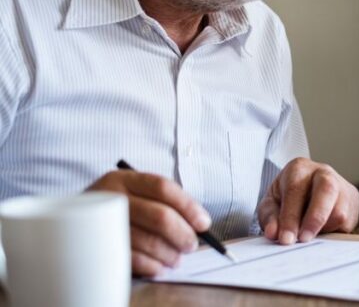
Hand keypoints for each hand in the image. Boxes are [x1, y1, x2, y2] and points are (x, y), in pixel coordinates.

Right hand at [88, 170, 210, 276]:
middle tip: (191, 245)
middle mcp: (111, 196)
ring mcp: (101, 222)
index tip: (203, 223)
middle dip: (182, 234)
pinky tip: (159, 267)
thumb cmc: (115, 209)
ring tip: (176, 259)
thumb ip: (162, 202)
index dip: (188, 206)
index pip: (163, 187)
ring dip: (169, 254)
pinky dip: (151, 266)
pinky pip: (131, 259)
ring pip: (148, 240)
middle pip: (159, 216)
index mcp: (124, 178)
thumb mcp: (133, 194)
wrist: (67, 223)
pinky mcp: (96, 246)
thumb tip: (198, 224)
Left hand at [257, 158, 358, 243]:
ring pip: (340, 211)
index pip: (295, 190)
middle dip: (315, 217)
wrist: (306, 191)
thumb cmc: (286, 198)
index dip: (291, 217)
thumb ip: (270, 217)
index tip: (286, 239)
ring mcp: (342, 185)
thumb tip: (274, 233)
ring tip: (310, 234)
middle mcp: (323, 172)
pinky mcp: (354, 201)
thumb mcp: (271, 204)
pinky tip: (321, 230)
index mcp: (299, 168)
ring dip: (323, 229)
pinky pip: (347, 223)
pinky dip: (333, 232)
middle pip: (327, 189)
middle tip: (304, 240)